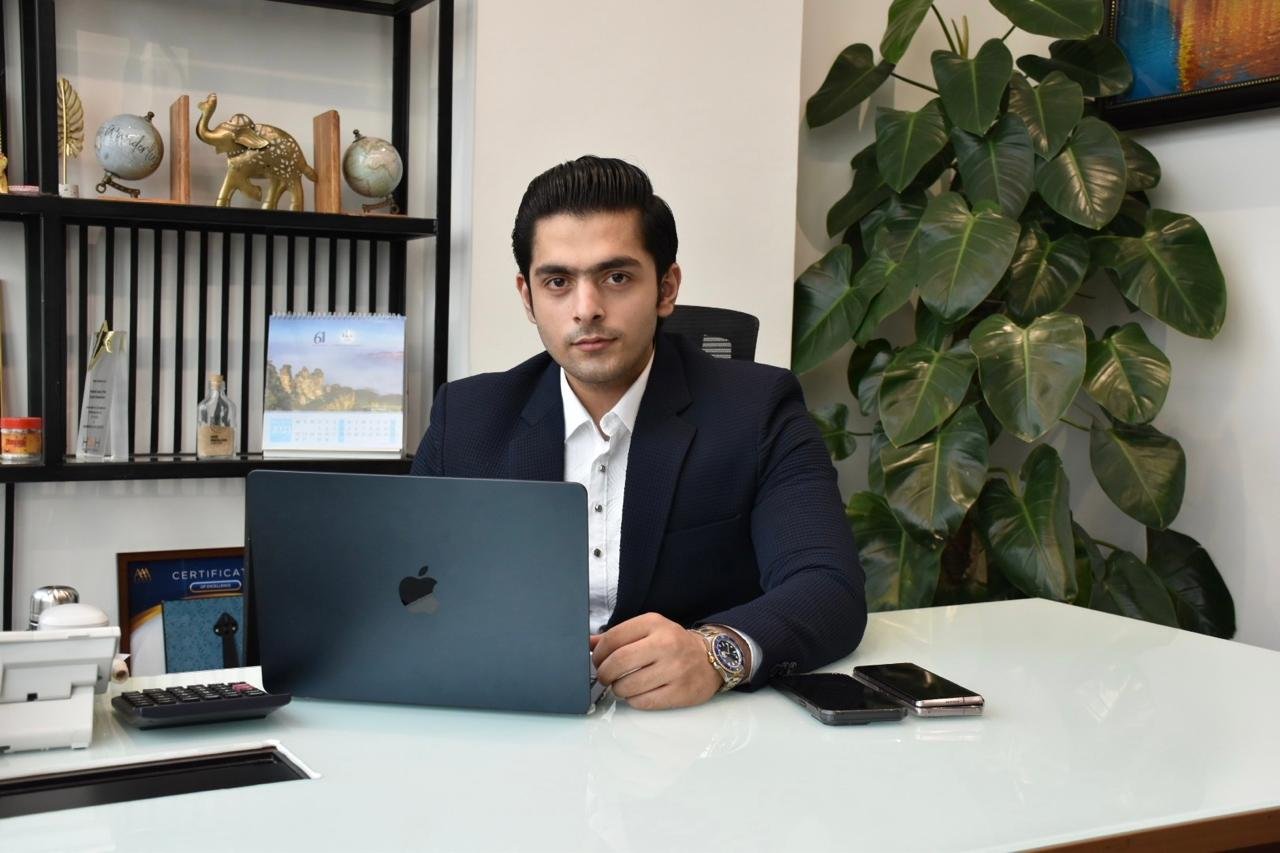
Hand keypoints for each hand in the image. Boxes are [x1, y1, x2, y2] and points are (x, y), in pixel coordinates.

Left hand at [590, 613, 720, 709]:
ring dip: (617, 689)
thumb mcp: (648, 630)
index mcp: (654, 624)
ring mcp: (674, 669)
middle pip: (618, 662)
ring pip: (628, 686)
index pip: (612, 638)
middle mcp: (665, 644)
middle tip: (604, 677)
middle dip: (604, 673)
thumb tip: (588, 644)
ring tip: (622, 685)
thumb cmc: (673, 644)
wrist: (711, 659)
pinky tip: (638, 693)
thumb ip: (619, 636)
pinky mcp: (680, 692)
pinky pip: (643, 702)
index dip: (597, 653)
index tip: (597, 661)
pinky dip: (633, 700)